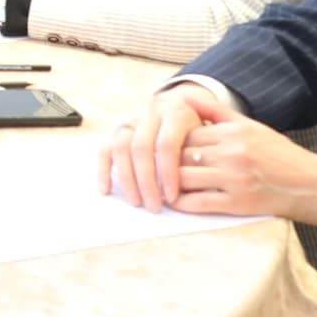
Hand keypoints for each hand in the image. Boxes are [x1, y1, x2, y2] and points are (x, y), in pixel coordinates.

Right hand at [104, 81, 232, 210]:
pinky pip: (105, 149)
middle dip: (146, 181)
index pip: (166, 145)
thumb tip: (202, 179)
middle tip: (153, 206)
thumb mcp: (213, 134)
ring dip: (126, 179)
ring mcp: (133, 119)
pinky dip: (103, 170)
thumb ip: (209, 150)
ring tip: (136, 202)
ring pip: (121, 148)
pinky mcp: (119, 130)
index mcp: (176, 109)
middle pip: (141, 147)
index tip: (172, 197)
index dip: (167, 173)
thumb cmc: (203, 133)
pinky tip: (107, 189)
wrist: (187, 110)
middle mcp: (152, 110)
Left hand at [108, 87, 316, 234]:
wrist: (310, 185)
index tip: (149, 145)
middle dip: (159, 162)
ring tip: (152, 186)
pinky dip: (181, 204)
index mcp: (232, 132)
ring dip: (165, 184)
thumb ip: (218, 113)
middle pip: (180, 155)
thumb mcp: (250, 126)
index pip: (185, 133)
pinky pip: (199, 203)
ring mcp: (234, 179)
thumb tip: (187, 97)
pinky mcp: (238, 204)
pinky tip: (173, 202)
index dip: (165, 141)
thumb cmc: (279, 155)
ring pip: (184, 180)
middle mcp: (231, 153)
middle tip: (139, 167)